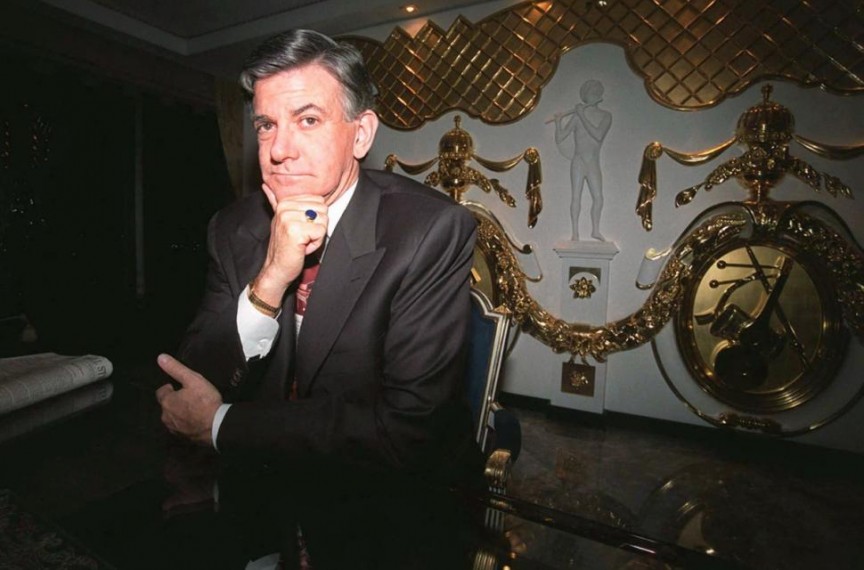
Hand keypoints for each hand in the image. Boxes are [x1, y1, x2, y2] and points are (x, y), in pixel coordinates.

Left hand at [155, 354, 222, 445]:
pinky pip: (181, 429)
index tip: (180, 387)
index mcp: (166, 402)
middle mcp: (166, 417)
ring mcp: (174, 430)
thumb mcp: (193, 380)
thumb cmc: (205, 401)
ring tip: (194, 409)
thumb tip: (160, 357)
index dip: (170, 388)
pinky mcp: (184, 439)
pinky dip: (186, 424)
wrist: (217, 426)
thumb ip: (176, 369)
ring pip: (173, 418)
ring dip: (179, 414)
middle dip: (174, 402)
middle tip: (189, 397)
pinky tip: (197, 421)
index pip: (161, 392)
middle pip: (166, 406)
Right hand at [253, 184, 328, 304]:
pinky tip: (303, 247)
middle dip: (318, 226)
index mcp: (285, 202)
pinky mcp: (296, 231)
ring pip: (323, 220)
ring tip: (302, 242)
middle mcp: (286, 207)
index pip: (319, 201)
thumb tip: (265, 185)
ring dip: (317, 235)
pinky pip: (321, 232)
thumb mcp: (280, 220)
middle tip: (303, 237)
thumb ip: (275, 202)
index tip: (301, 229)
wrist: (276, 268)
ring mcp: (289, 218)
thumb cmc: (284, 246)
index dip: (315, 218)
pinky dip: (316, 243)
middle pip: (323, 209)